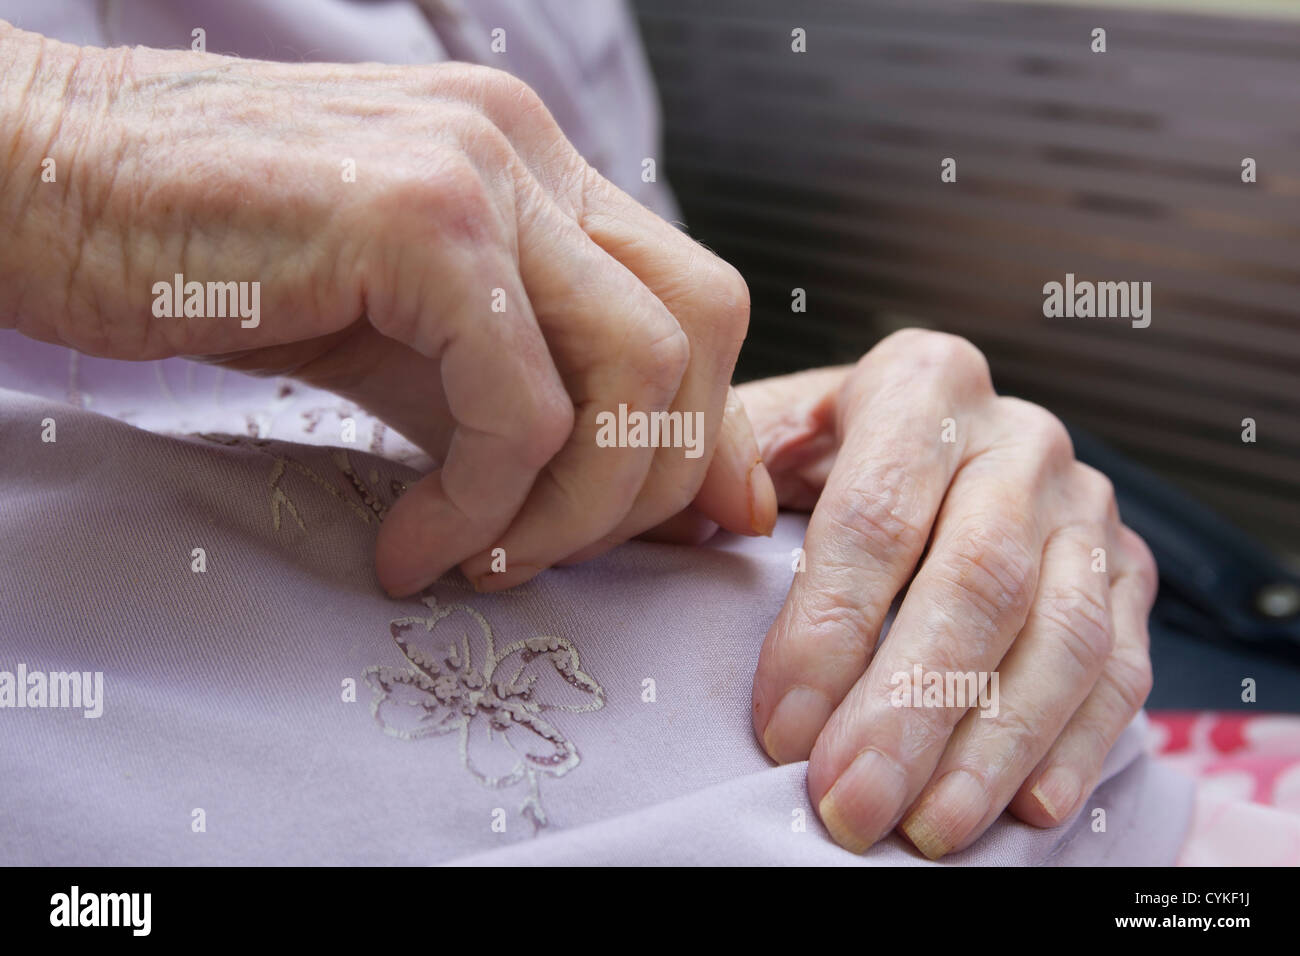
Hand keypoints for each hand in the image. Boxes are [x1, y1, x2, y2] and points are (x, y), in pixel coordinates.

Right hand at [0, 24, 774, 595]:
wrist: (48, 190)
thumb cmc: (218, 274)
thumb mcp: (407, 348)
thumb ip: (524, 405)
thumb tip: (640, 493)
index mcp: (540, 171)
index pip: (696, 307)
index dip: (701, 436)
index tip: (663, 534)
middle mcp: (529, 152)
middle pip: (700, 335)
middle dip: (651, 482)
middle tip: (545, 556)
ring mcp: (481, 172)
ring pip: (639, 372)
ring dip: (577, 510)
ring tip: (481, 560)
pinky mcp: (416, 221)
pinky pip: (518, 408)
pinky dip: (484, 507)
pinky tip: (413, 545)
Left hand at [739, 330, 1156, 857]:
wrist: (929, 434)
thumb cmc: (824, 451)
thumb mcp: (765, 431)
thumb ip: (723, 458)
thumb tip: (728, 515)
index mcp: (923, 384)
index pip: (875, 517)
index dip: (826, 632)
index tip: (780, 730)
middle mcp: (1019, 437)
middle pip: (977, 582)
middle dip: (909, 710)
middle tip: (851, 803)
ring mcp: (1087, 506)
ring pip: (1062, 636)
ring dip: (993, 748)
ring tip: (926, 829)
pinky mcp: (1129, 571)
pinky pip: (1121, 668)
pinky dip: (1076, 746)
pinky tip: (1027, 810)